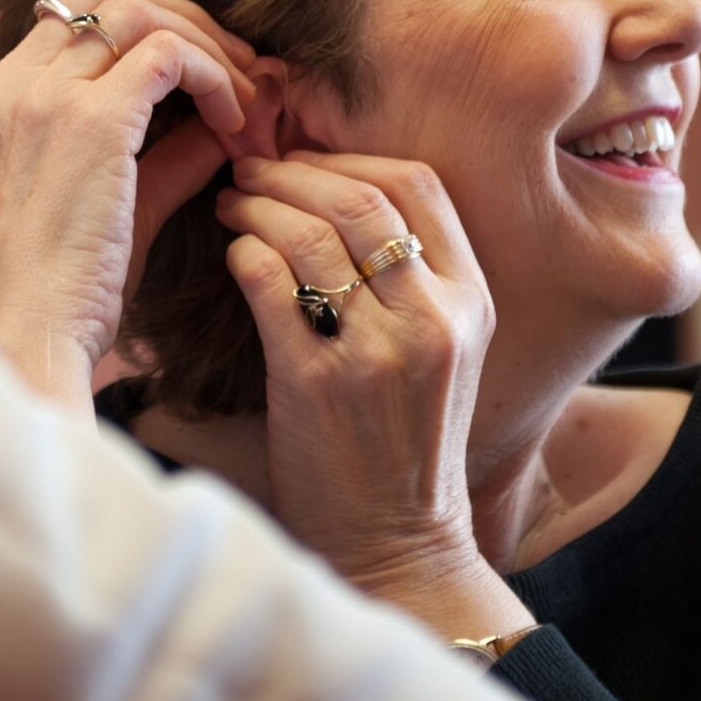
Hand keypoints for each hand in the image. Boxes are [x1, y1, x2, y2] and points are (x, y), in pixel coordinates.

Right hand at [0, 0, 261, 416]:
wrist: (28, 340)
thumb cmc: (64, 293)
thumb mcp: (118, 208)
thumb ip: (167, 156)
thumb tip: (226, 124)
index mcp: (6, 97)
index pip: (81, 12)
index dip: (157, 25)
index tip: (211, 75)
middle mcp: (17, 83)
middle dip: (188, 19)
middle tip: (242, 73)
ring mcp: (48, 96)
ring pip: (143, 11)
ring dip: (208, 46)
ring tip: (247, 105)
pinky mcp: (90, 121)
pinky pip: (168, 53)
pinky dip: (214, 77)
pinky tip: (235, 127)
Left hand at [218, 150, 529, 639]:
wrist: (396, 544)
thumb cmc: (404, 446)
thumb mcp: (443, 354)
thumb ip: (413, 281)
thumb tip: (341, 198)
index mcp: (470, 301)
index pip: (417, 183)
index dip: (350, 156)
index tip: (303, 159)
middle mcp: (433, 318)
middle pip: (360, 196)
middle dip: (293, 171)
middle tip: (249, 169)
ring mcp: (377, 350)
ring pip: (312, 232)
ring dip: (258, 205)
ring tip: (230, 203)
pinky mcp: (318, 381)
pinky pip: (271, 283)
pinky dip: (245, 253)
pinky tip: (232, 253)